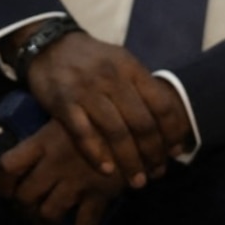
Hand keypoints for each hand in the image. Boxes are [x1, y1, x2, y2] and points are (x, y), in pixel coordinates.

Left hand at [0, 122, 123, 224]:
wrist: (136, 121)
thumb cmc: (99, 113)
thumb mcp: (69, 115)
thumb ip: (51, 133)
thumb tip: (34, 147)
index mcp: (43, 140)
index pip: (8, 165)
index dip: (1, 182)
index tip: (5, 190)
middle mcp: (54, 164)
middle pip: (25, 196)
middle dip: (23, 208)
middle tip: (28, 209)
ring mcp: (76, 182)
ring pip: (47, 213)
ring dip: (43, 224)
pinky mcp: (98, 195)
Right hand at [24, 30, 191, 188]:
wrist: (48, 44)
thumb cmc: (92, 60)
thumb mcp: (121, 63)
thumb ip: (142, 89)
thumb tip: (169, 126)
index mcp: (131, 68)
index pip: (162, 104)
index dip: (172, 132)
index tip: (176, 152)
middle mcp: (112, 78)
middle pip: (141, 123)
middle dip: (153, 153)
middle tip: (157, 173)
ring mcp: (87, 90)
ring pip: (116, 132)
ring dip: (129, 161)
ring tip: (137, 180)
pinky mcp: (63, 102)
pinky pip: (83, 134)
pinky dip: (96, 155)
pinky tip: (107, 171)